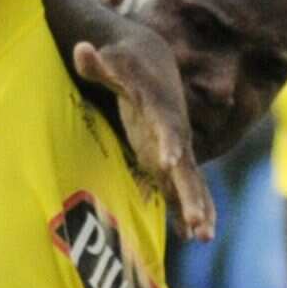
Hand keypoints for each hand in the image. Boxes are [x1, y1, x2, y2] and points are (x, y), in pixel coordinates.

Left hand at [72, 31, 215, 241]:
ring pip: (191, 184)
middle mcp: (175, 134)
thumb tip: (82, 49)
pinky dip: (189, 210)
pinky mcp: (169, 162)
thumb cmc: (126, 65)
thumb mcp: (110, 63)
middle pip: (186, 167)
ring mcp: (175, 150)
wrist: (154, 66)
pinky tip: (195, 237)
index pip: (167, 127)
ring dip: (199, 209)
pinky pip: (183, 190)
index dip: (169, 142)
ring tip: (204, 238)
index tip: (171, 160)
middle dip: (193, 194)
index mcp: (161, 110)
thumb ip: (96, 63)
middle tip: (199, 222)